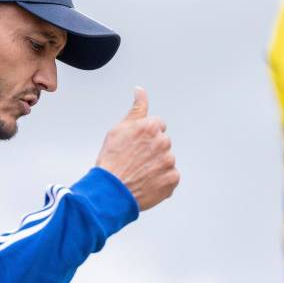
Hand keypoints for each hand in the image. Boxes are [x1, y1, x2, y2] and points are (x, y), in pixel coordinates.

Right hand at [95, 87, 179, 210]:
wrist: (110, 191)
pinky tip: (146, 182)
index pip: (158, 126)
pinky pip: (170, 177)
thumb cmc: (111, 161)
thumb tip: (140, 91)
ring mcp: (169, 162)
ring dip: (156, 165)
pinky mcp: (172, 179)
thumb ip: (136, 108)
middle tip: (135, 160)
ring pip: (166, 160)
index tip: (136, 145)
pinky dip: (160, 180)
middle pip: (163, 143)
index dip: (145, 136)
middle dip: (152, 150)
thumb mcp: (119, 129)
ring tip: (139, 173)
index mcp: (151, 127)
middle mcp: (163, 142)